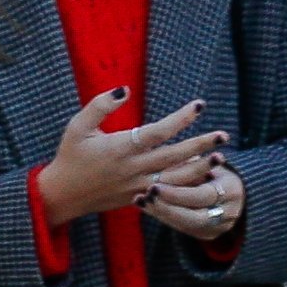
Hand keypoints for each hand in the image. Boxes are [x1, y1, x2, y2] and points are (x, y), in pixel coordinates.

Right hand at [36, 96, 224, 225]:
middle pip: (174, 156)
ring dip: (200, 168)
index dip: (181, 119)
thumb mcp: (77, 125)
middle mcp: (133, 168)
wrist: (63, 195)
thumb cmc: (70, 156)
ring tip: (220, 156)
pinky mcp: (139, 198)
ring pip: (176, 179)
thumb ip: (101, 105)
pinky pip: (169, 193)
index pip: (158, 132)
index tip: (199, 106)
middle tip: (223, 135)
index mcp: (120, 148)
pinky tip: (201, 175)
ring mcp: (138, 186)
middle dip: (201, 145)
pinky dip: (186, 185)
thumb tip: (125, 88)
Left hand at [143, 154, 246, 243]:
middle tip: (145, 196)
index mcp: (231, 190)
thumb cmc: (216, 167)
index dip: (177, 193)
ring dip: (160, 213)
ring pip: (186, 226)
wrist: (234, 190)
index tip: (154, 186)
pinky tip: (144, 206)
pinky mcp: (207, 234)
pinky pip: (182, 228)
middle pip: (195, 217)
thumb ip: (192, 165)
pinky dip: (162, 216)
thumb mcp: (208, 162)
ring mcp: (218, 227)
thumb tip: (166, 164)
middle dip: (167, 208)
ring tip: (140, 200)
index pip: (202, 196)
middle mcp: (228, 213)